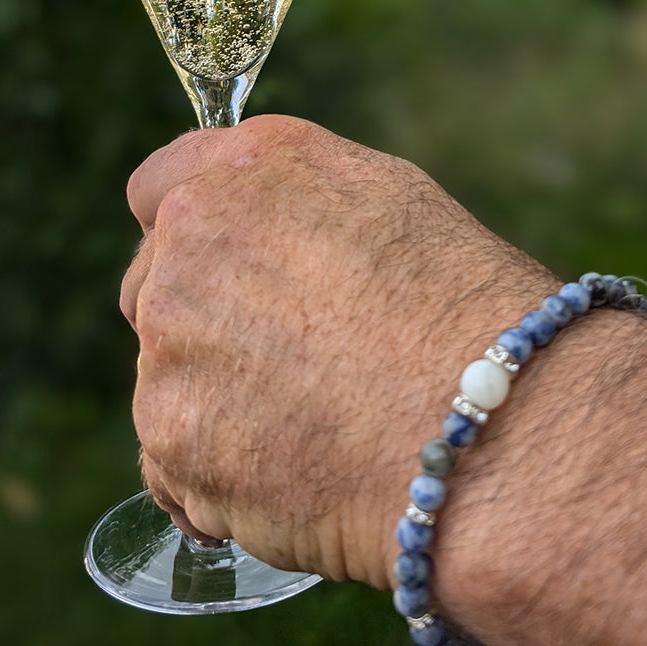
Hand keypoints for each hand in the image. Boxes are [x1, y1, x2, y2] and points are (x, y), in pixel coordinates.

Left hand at [120, 114, 555, 587]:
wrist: (493, 432)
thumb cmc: (471, 314)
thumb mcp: (395, 202)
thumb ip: (299, 198)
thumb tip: (262, 224)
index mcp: (250, 169)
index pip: (158, 187)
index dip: (193, 233)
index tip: (220, 269)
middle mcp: (192, 240)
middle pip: (153, 286)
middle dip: (201, 320)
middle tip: (288, 362)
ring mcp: (170, 342)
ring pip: (164, 378)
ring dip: (215, 403)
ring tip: (315, 428)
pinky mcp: (171, 439)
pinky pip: (171, 463)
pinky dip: (216, 476)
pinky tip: (294, 476)